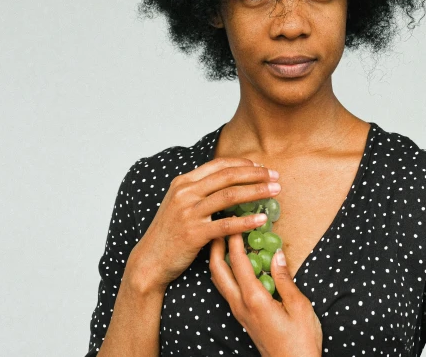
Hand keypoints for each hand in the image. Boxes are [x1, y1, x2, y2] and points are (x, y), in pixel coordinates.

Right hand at [124, 158, 280, 292]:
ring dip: (257, 192)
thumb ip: (200, 191)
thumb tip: (229, 182)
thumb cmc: (169, 233)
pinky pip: (226, 225)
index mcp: (183, 182)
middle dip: (256, 174)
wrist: (150, 260)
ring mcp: (189, 212)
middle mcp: (185, 193)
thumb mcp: (179, 204)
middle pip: (228, 176)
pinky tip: (261, 219)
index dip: (243, 164)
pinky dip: (246, 221)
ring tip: (275, 192)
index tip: (261, 167)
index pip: (219, 165)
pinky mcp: (194, 233)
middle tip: (276, 177)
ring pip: (230, 196)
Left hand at [209, 234, 322, 356]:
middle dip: (216, 246)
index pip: (238, 262)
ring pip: (219, 281)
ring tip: (225, 240)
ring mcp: (239, 312)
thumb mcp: (299, 306)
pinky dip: (226, 272)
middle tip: (221, 226)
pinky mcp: (242, 317)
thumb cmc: (300, 340)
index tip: (236, 218)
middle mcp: (240, 304)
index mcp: (254, 299)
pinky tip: (236, 265)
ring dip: (218, 259)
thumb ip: (284, 278)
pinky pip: (227, 289)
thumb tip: (276, 253)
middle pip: (217, 270)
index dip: (235, 238)